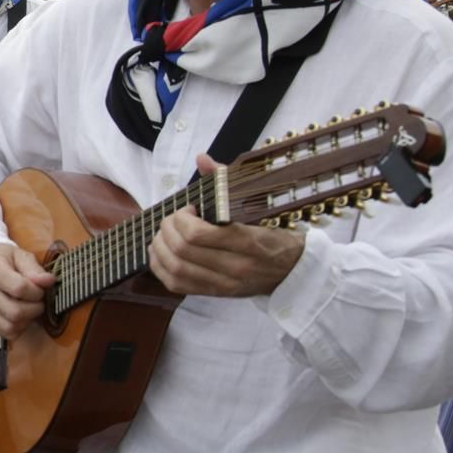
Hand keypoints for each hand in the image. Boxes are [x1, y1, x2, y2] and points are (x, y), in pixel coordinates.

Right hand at [0, 243, 55, 337]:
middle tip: (38, 299)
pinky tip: (22, 315)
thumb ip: (34, 269)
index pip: (19, 288)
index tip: (40, 287)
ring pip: (11, 326)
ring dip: (28, 319)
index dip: (36, 291)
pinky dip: (19, 327)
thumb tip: (49, 281)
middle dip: (34, 308)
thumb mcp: (19, 255)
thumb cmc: (3, 259)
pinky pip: (7, 332)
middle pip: (15, 312)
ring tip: (30, 306)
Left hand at [148, 158, 303, 296]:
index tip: (189, 208)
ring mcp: (224, 285)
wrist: (293, 270)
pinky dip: (160, 268)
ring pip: (175, 269)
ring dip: (160, 248)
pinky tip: (160, 253)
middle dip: (167, 229)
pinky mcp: (215, 294)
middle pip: (182, 250)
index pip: (197, 234)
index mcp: (248, 242)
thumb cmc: (273, 233)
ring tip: (164, 234)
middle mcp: (235, 267)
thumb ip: (226, 181)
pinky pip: (176, 285)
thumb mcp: (258, 205)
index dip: (182, 218)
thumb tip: (202, 159)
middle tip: (172, 219)